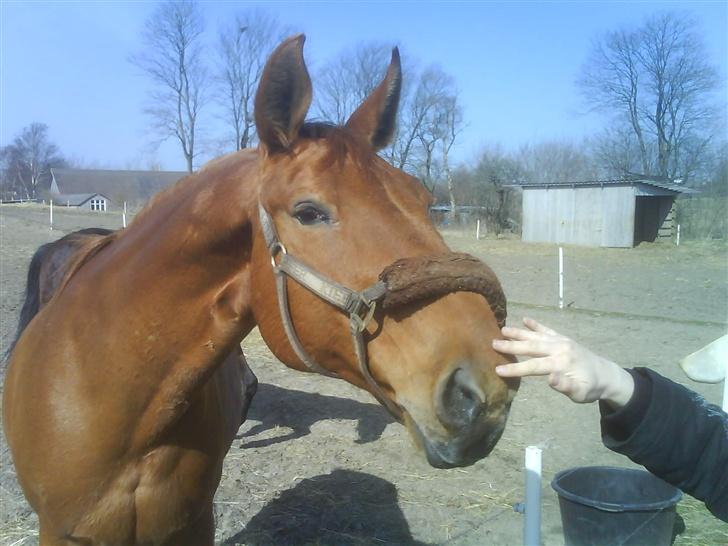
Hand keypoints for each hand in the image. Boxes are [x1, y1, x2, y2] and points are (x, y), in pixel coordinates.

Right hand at [492, 318, 634, 407]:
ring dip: (519, 332)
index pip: (533, 366)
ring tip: (503, 329)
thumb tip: (550, 379)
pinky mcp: (563, 339)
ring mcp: (561, 341)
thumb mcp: (580, 393)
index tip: (498, 369)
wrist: (607, 375)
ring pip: (536, 336)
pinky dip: (536, 325)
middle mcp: (559, 348)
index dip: (515, 368)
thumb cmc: (590, 388)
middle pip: (531, 347)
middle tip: (493, 343)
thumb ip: (565, 386)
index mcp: (561, 363)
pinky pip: (547, 330)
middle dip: (512, 345)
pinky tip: (525, 319)